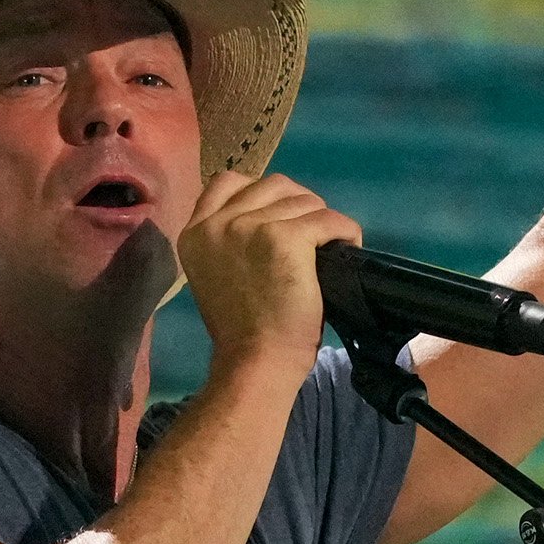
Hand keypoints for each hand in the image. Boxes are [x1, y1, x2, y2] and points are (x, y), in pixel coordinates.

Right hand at [175, 167, 359, 375]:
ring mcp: (250, 226)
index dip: (260, 192)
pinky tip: (348, 245)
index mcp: (195, 232)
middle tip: (312, 233)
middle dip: (297, 203)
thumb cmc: (241, 330)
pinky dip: (345, 230)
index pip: (227, 182)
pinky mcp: (285, 237)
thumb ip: (229, 241)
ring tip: (329, 245)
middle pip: (271, 185)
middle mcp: (218, 222)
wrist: (256, 361)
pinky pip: (328, 219)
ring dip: (321, 219)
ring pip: (302, 200)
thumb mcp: (217, 274)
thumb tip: (270, 218)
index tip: (279, 216)